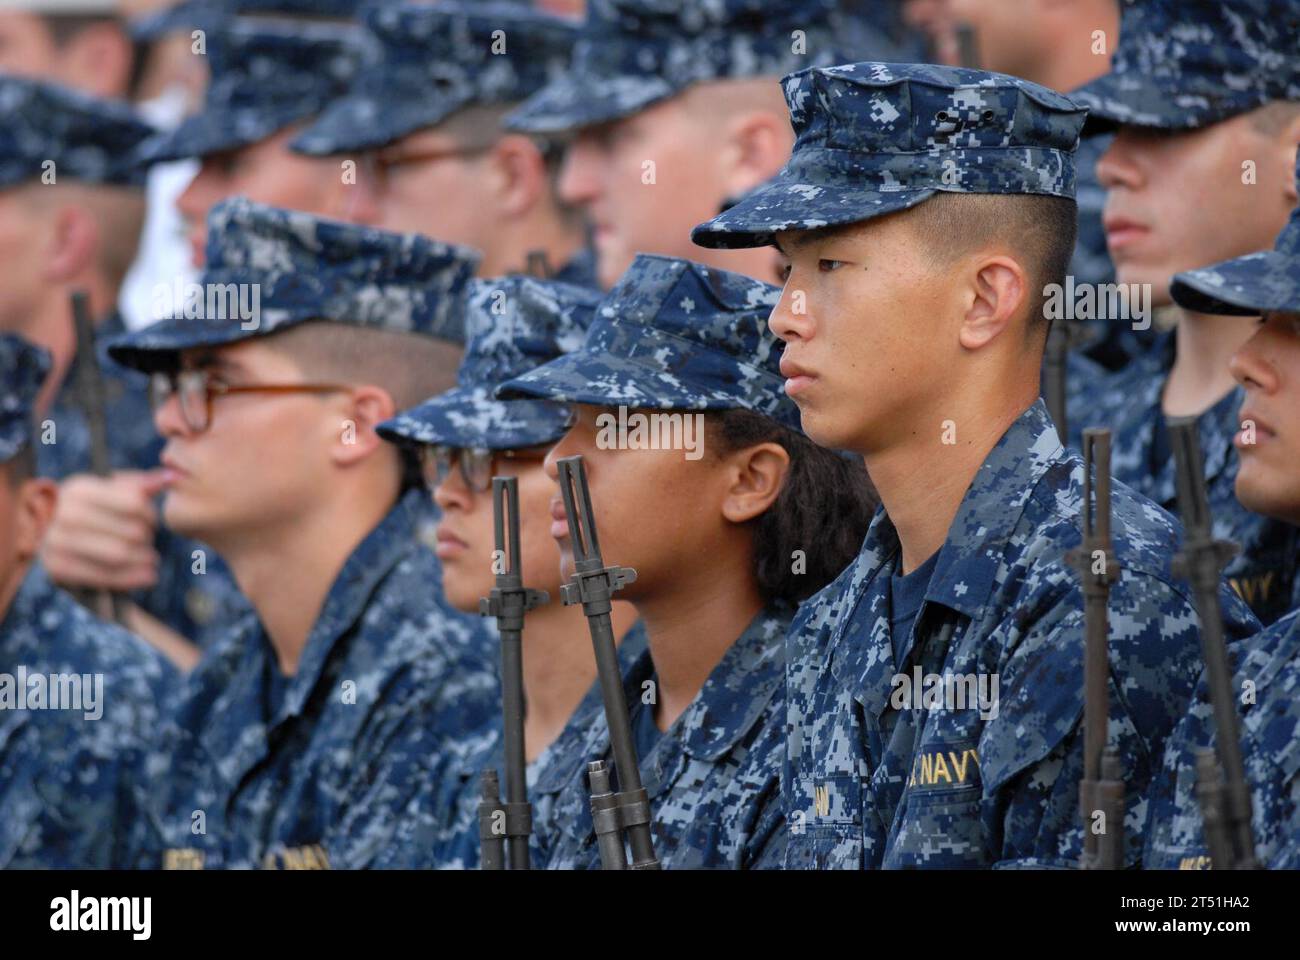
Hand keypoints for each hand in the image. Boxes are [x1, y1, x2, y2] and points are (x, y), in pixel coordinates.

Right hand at [41, 469, 169, 592]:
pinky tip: (149, 577)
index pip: (133, 503)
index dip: (150, 515)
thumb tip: (173, 476)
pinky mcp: (58, 567)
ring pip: (120, 555)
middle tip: (148, 541)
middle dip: (147, 539)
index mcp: (79, 489)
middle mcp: (65, 513)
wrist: (47, 535)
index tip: (151, 521)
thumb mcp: (108, 490)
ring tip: (150, 559)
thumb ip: (141, 484)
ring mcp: (57, 541)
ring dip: (143, 559)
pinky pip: (105, 576)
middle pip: (130, 532)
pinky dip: (132, 578)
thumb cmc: (91, 509)